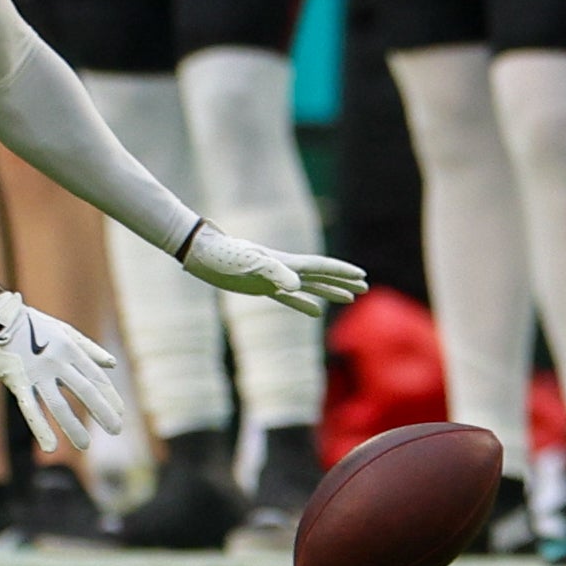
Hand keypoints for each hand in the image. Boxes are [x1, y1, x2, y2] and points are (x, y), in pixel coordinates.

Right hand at [0, 292, 125, 453]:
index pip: (96, 377)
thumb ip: (89, 349)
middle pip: (85, 390)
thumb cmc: (33, 324)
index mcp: (70, 349)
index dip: (110, 396)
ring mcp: (36, 373)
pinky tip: (50, 447)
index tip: (120, 413)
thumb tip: (113, 364)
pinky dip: (40, 429)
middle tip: (116, 430)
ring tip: (84, 445)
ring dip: (73, 427)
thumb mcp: (65, 331)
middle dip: (102, 412)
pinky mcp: (17, 381)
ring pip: (58, 404)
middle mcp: (57, 362)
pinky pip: (30, 408)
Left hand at [180, 222, 366, 317]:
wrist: (200, 253)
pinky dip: (303, 303)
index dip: (341, 271)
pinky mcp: (260, 287)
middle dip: (342, 281)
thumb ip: (274, 273)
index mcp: (284, 262)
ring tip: (349, 298)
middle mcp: (282, 268)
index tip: (362, 276)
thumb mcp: (250, 265)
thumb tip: (297, 287)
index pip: (320, 266)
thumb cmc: (224, 255)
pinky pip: (288, 298)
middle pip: (320, 274)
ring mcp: (272, 278)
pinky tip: (315, 312)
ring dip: (329, 291)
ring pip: (309, 285)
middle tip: (365, 286)